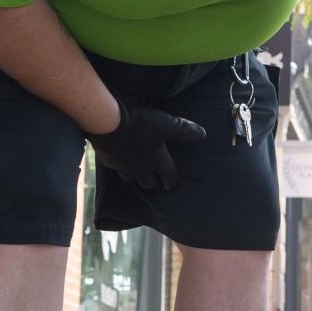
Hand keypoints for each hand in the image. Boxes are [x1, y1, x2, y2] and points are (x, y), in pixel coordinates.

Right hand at [86, 99, 207, 190]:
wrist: (109, 124)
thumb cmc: (141, 125)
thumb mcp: (168, 124)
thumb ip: (186, 130)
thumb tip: (203, 135)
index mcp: (156, 160)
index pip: (168, 176)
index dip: (171, 182)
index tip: (172, 186)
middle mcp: (140, 167)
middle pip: (148, 182)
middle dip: (153, 183)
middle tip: (156, 181)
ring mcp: (123, 165)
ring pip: (130, 178)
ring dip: (136, 177)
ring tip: (137, 173)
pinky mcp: (108, 160)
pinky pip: (116, 168)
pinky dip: (120, 166)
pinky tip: (119, 160)